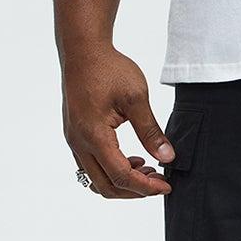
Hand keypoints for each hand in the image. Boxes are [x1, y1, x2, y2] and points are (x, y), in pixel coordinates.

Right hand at [63, 45, 175, 198]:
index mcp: (94, 135)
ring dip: (122, 182)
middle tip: (159, 181)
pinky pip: (90, 165)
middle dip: (135, 191)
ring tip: (148, 169)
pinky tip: (131, 157)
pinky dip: (111, 170)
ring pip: (95, 179)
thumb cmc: (109, 69)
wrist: (83, 50)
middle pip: (106, 186)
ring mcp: (74, 140)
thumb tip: (167, 158)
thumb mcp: (136, 98)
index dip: (145, 187)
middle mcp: (79, 142)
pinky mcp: (74, 135)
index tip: (166, 186)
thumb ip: (151, 131)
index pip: (121, 176)